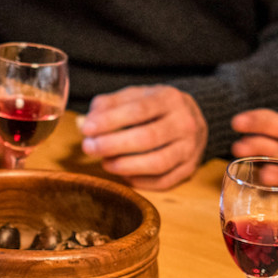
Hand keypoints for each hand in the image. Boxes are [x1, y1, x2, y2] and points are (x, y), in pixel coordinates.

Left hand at [80, 85, 207, 189]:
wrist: (189, 119)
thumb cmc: (154, 108)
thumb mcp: (134, 96)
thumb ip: (109, 105)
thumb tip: (86, 122)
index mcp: (169, 98)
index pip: (138, 110)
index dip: (110, 121)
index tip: (86, 129)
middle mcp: (184, 122)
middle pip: (147, 138)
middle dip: (113, 145)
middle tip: (89, 148)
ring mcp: (190, 147)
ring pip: (157, 163)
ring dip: (125, 166)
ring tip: (105, 163)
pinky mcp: (190, 169)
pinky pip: (163, 181)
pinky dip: (140, 181)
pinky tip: (123, 175)